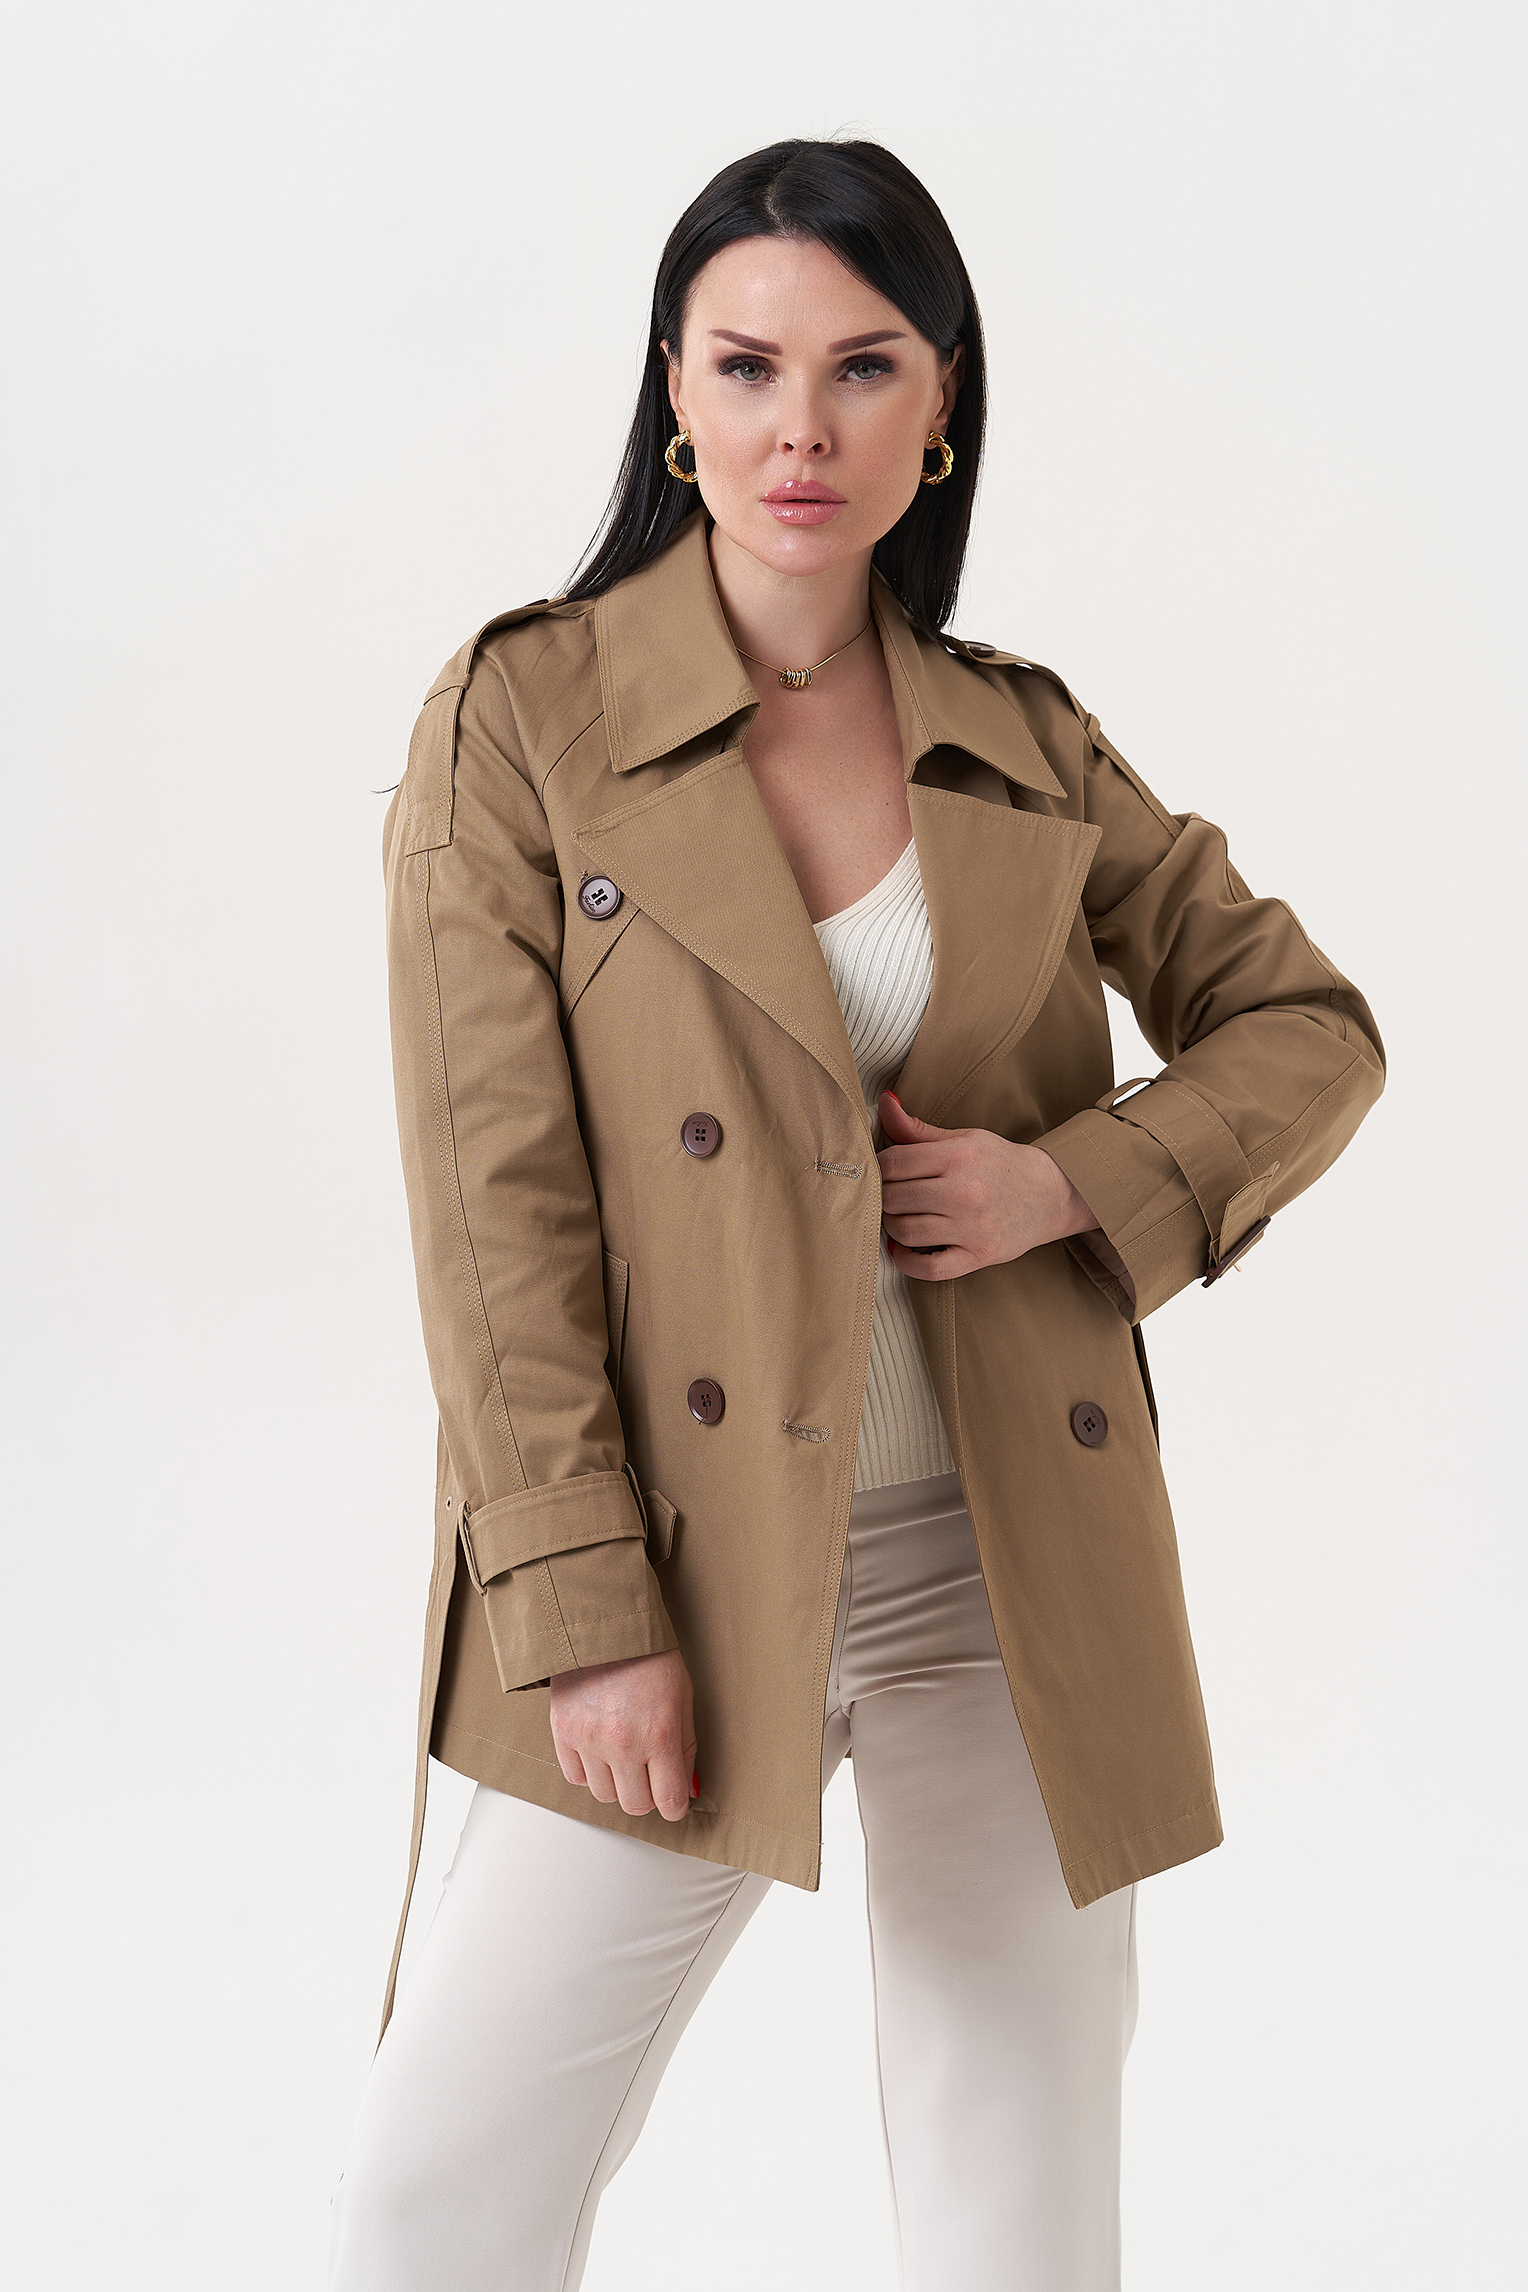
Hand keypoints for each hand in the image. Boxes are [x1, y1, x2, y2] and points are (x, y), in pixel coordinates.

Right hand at [549, 1646, 696, 1821]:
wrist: (604, 1624)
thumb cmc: (649, 1655)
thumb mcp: (683, 1697)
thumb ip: (685, 1748)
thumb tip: (686, 1789)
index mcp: (660, 1734)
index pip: (669, 1800)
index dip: (675, 1805)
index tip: (674, 1799)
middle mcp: (623, 1743)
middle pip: (636, 1805)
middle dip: (648, 1795)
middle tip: (649, 1774)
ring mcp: (589, 1739)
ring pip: (604, 1795)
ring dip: (617, 1783)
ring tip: (622, 1755)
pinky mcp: (563, 1731)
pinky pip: (575, 1777)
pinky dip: (589, 1771)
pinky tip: (599, 1750)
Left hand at [876, 1089, 1098, 1281]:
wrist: (1052, 1193)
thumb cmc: (1000, 1164)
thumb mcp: (964, 1138)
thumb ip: (918, 1129)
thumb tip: (884, 1103)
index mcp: (959, 1155)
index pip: (893, 1162)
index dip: (878, 1167)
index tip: (884, 1171)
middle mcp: (965, 1191)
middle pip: (893, 1197)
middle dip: (883, 1196)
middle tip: (890, 1195)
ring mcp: (972, 1226)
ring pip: (904, 1231)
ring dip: (892, 1226)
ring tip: (900, 1217)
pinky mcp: (979, 1255)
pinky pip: (930, 1269)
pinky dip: (908, 1262)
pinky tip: (904, 1249)